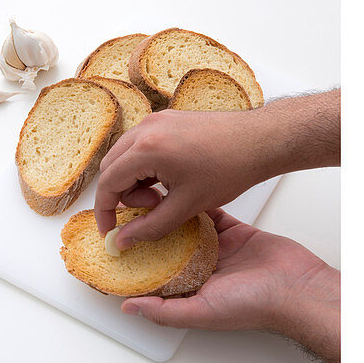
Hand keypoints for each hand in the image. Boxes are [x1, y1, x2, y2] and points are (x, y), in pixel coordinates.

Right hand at [94, 90, 339, 248]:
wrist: (258, 141)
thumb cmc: (229, 169)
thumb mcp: (187, 206)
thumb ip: (151, 227)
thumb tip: (123, 241)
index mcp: (146, 148)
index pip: (108, 183)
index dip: (106, 212)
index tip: (111, 231)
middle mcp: (145, 128)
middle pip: (112, 167)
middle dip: (122, 195)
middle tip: (147, 212)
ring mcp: (156, 121)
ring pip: (125, 156)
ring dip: (134, 181)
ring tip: (163, 198)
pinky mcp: (167, 120)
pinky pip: (142, 146)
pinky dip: (146, 167)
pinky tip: (170, 182)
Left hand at [122, 209, 339, 362]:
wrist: (294, 285)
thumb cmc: (254, 305)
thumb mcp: (202, 313)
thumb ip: (165, 311)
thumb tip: (128, 307)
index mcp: (191, 292)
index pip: (156, 279)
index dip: (135, 264)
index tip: (115, 247)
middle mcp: (202, 271)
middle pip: (167, 251)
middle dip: (148, 235)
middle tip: (127, 215)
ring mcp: (217, 250)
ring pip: (185, 228)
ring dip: (168, 215)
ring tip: (147, 198)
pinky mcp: (233, 231)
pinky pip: (209, 214)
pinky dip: (195, 204)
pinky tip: (179, 191)